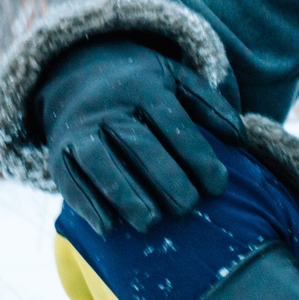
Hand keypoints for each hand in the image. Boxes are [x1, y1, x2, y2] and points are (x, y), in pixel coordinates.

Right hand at [36, 37, 244, 234]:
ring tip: (150, 223)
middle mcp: (110, 106)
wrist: (78, 71)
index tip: (219, 187)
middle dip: (165, 179)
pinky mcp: (58, 149)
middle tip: (187, 208)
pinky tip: (107, 228)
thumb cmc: (142, 87)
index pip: (175, 125)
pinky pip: (67, 177)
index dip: (198, 158)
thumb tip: (240, 138)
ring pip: (100, 161)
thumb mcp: (177, 80)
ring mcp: (81, 127)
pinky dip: (85, 203)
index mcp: (145, 88)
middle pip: (138, 144)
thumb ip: (210, 105)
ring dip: (125, 195)